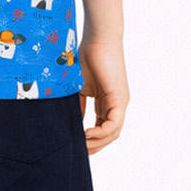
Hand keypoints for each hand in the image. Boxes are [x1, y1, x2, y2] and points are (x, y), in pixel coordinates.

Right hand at [77, 36, 128, 153]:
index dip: (90, 141)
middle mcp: (116, 105)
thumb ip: (76, 105)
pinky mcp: (120, 98)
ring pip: (112, 133)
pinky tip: (86, 135)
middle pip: (109, 136)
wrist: (97, 38)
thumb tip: (70, 124)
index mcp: (107, 103)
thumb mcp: (77, 88)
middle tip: (77, 152)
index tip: (75, 146)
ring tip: (81, 146)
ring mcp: (120, 103)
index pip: (102, 130)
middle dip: (93, 147)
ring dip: (97, 143)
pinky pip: (113, 124)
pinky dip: (101, 133)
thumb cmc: (86, 56)